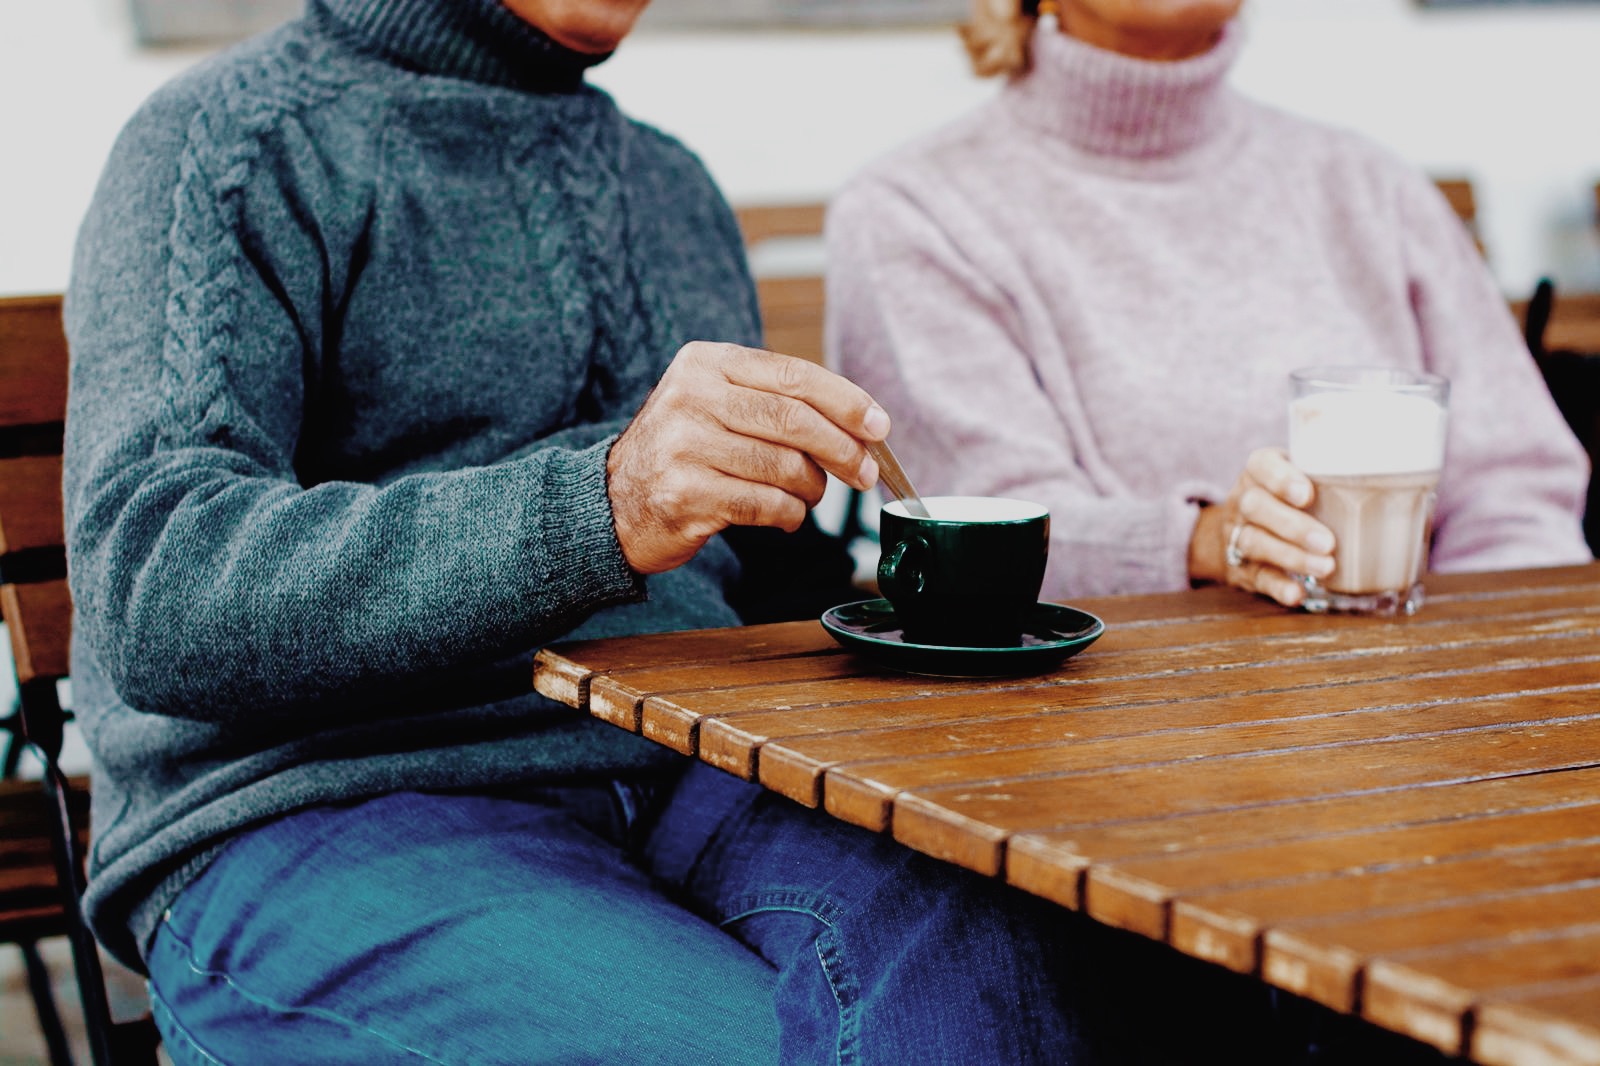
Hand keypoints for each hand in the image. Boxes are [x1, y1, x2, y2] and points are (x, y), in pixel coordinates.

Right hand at [608, 342, 888, 573]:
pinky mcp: (684, 494)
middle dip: (842, 449)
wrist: (615, 502)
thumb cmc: (686, 452)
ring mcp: (683, 446)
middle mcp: (690, 397)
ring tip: (811, 496)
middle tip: (865, 472)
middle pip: (793, 420)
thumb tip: (862, 424)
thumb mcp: (718, 405)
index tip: (879, 425)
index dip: (845, 400)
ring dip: (812, 489)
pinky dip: (789, 515)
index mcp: (706, 364)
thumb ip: (777, 403)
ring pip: (783, 466)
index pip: (792, 375)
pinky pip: (764, 504)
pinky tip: (787, 516)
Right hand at [1189, 447, 1335, 607]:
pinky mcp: (1241, 567)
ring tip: (1326, 567)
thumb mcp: (1307, 476)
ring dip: (1290, 556)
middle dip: (1292, 525)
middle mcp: (1244, 500)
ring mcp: (1238, 534)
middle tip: (1328, 542)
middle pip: (1256, 507)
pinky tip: (1297, 592)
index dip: (1281, 480)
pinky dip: (1277, 586)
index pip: (1261, 466)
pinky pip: (1256, 576)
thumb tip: (1414, 486)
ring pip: (1254, 542)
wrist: (1246, 528)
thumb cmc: (1294, 499)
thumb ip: (1341, 477)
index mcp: (1260, 471)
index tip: (1307, 494)